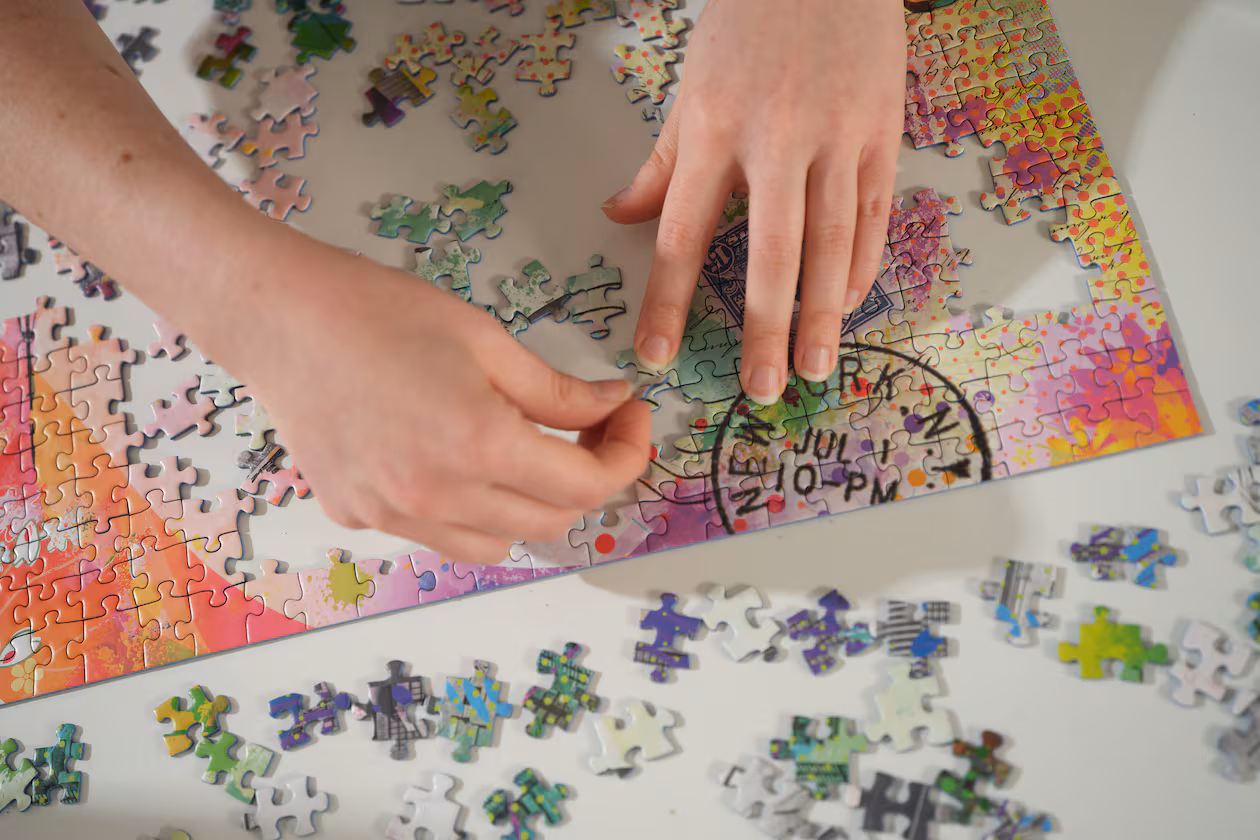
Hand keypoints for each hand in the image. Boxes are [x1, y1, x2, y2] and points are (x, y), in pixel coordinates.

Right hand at [220, 231, 651, 564]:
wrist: (278, 319)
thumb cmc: (378, 312)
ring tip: (524, 449)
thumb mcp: (487, 340)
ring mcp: (395, 516)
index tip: (630, 418)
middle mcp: (438, 497)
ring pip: (498, 544)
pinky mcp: (360, 517)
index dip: (626, 454)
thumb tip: (613, 408)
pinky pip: (439, 535)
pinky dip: (469, 511)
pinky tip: (455, 458)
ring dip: (529, 506)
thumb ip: (559, 390)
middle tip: (590, 427)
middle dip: (587, 478)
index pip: (587, 485)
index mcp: (478, 445)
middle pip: (551, 522)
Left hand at [603, 0, 904, 404]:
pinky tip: (848, 304)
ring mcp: (837, 137)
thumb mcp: (690, 86)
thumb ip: (660, 163)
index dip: (669, 300)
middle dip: (763, 327)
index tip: (657, 356)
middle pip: (770, 253)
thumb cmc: (748, 22)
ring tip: (813, 368)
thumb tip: (617, 218)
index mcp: (714, 128)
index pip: (684, 234)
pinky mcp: (883, 132)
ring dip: (822, 313)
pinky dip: (862, 264)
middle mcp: (776, 139)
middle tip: (759, 389)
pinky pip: (874, 213)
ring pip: (832, 242)